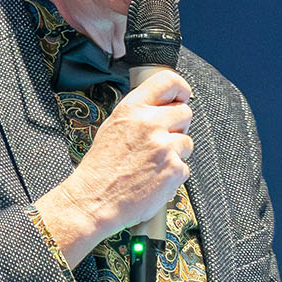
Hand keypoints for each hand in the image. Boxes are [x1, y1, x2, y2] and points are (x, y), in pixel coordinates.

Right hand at [34, 68, 192, 265]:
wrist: (94, 200)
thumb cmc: (100, 169)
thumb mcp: (112, 127)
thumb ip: (138, 114)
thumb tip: (162, 107)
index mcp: (132, 109)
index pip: (167, 81)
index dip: (180, 88)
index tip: (182, 96)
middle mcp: (150, 123)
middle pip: (185, 112)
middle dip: (177, 126)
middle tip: (162, 140)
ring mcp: (164, 147)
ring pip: (187, 142)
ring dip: (176, 153)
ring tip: (153, 163)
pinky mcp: (173, 169)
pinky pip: (185, 167)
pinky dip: (173, 174)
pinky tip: (154, 178)